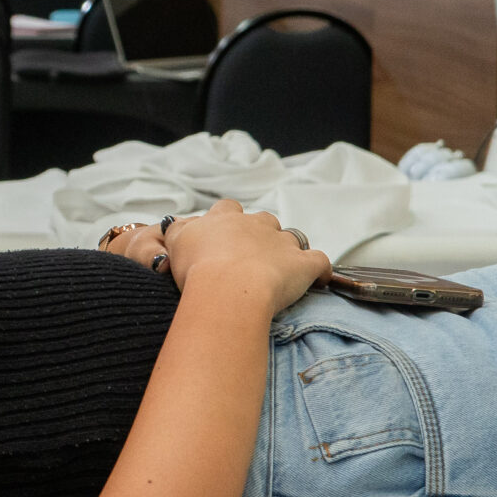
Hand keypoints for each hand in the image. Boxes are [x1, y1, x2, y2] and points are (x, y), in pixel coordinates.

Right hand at [158, 200, 327, 314]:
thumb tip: (177, 226)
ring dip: (288, 252)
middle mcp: (256, 225)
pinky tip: (320, 280)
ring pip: (292, 239)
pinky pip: (320, 263)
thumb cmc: (197, 269)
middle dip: (261, 234)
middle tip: (251, 258)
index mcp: (224, 219)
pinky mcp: (304, 265)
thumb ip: (178, 231)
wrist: (228, 288)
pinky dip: (321, 271)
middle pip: (264, 220)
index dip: (228, 221)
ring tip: (283, 272)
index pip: (228, 209)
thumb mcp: (175, 243)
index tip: (223, 237)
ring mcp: (282, 243)